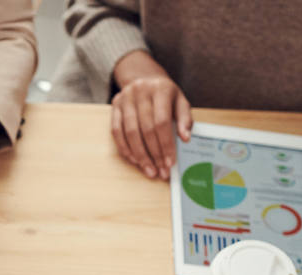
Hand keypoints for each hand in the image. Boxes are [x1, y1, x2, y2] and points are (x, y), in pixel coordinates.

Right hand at [110, 51, 191, 179]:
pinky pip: (116, 131)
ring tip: (149, 170)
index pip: (162, 122)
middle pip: (146, 129)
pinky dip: (125, 148)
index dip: (165, 144)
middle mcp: (141, 92)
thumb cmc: (165, 94)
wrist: (143, 77)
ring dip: (140, 155)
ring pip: (130, 133)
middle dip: (154, 154)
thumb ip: (185, 119)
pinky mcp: (115, 106)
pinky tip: (134, 160)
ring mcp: (125, 99)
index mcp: (160, 89)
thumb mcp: (180, 101)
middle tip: (160, 171)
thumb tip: (186, 138)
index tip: (169, 161)